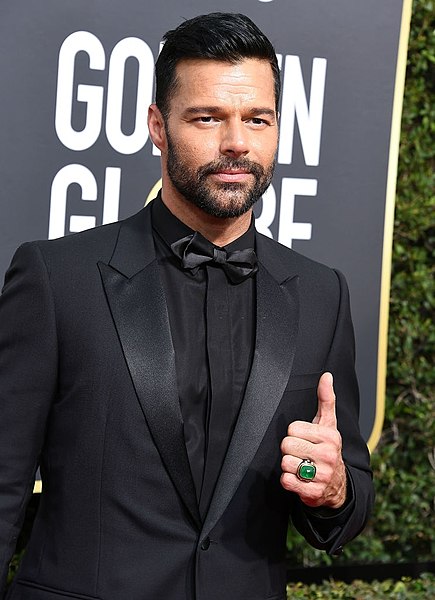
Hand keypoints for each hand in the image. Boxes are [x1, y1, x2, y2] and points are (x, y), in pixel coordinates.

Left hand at [280, 372, 346, 508]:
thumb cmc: (327, 448)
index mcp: (330, 436)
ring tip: (302, 466)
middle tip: (302, 453)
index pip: (292, 428)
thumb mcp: (328, 424)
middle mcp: (328, 455)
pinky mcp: (313, 492)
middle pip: (287, 445)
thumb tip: (326, 375)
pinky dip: (289, 481)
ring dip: (289, 466)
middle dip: (290, 449)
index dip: (294, 433)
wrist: (338, 485)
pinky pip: (286, 480)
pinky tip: (300, 479)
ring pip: (285, 463)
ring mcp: (322, 475)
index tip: (305, 439)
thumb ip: (325, 399)